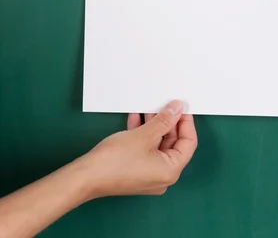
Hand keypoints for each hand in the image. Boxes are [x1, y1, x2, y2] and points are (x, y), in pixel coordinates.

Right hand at [83, 100, 197, 196]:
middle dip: (168, 121)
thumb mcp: (144, 135)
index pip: (188, 142)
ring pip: (157, 144)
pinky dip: (143, 134)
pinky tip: (136, 117)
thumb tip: (178, 108)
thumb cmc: (116, 160)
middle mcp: (163, 176)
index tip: (181, 106)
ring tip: (148, 107)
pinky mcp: (136, 171)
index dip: (186, 122)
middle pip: (173, 143)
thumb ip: (164, 121)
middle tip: (164, 103)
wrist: (86, 176)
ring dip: (153, 125)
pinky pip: (145, 149)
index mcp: (171, 170)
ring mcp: (149, 174)